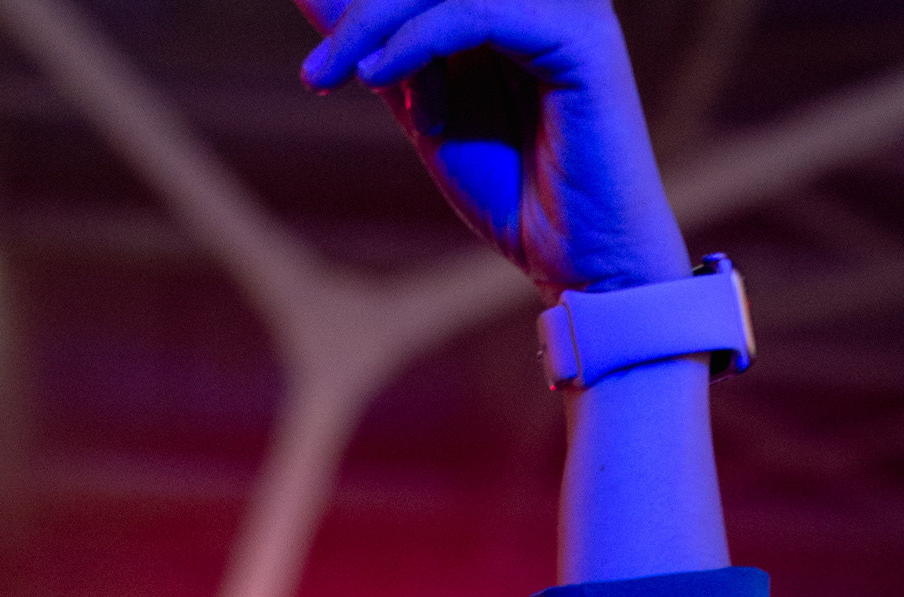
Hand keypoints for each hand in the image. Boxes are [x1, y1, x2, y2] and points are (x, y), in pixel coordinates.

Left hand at [297, 0, 687, 293]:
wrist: (584, 264)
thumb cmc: (516, 196)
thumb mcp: (425, 108)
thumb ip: (379, 46)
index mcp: (517, 5)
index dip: (368, 8)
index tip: (319, 62)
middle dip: (365, 11)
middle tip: (319, 73)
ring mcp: (569, 7)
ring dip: (382, 24)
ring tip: (352, 79)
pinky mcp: (578, 36)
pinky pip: (473, 12)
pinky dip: (417, 43)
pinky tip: (380, 77)